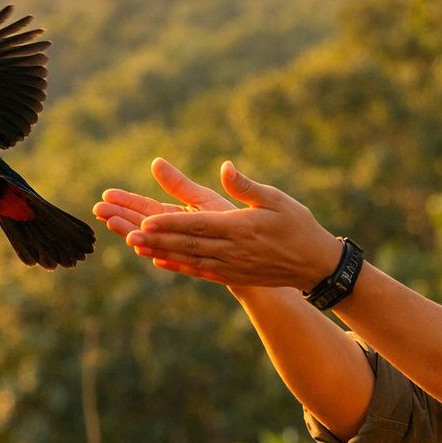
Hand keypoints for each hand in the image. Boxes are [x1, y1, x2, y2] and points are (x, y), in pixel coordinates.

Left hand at [98, 159, 342, 288]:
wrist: (314, 265)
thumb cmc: (298, 226)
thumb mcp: (277, 200)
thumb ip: (247, 186)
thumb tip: (225, 167)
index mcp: (240, 228)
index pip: (198, 226)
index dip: (170, 224)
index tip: (146, 221)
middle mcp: (231, 250)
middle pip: (186, 243)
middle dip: (155, 238)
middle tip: (127, 232)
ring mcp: (229, 266)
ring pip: (187, 258)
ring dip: (159, 251)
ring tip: (133, 245)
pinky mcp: (231, 275)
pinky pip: (198, 271)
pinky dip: (177, 266)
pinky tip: (158, 261)